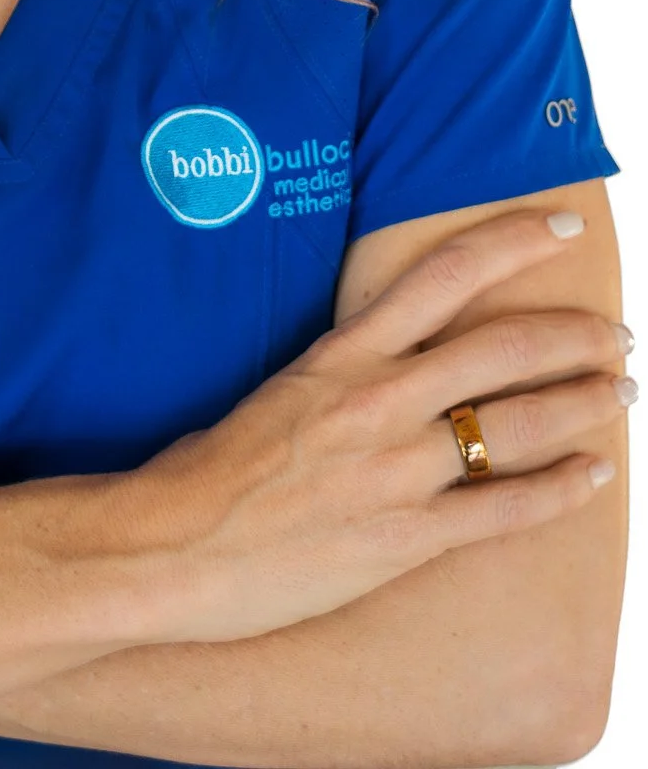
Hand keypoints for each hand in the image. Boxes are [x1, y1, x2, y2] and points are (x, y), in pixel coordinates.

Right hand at [112, 208, 627, 644]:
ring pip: (518, 424)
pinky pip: (504, 509)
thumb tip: (383, 361)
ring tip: (620, 393)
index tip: (562, 229)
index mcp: (342, 355)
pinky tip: (595, 475)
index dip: (512, 242)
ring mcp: (396, 470)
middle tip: (617, 335)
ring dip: (583, 406)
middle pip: (502, 348)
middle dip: (574, 337)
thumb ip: (339, 374)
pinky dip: (561, 489)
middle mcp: (378, 400)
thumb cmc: (209, 471)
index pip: (443, 276)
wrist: (171, 545)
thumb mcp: (278, 392)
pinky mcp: (404, 537)